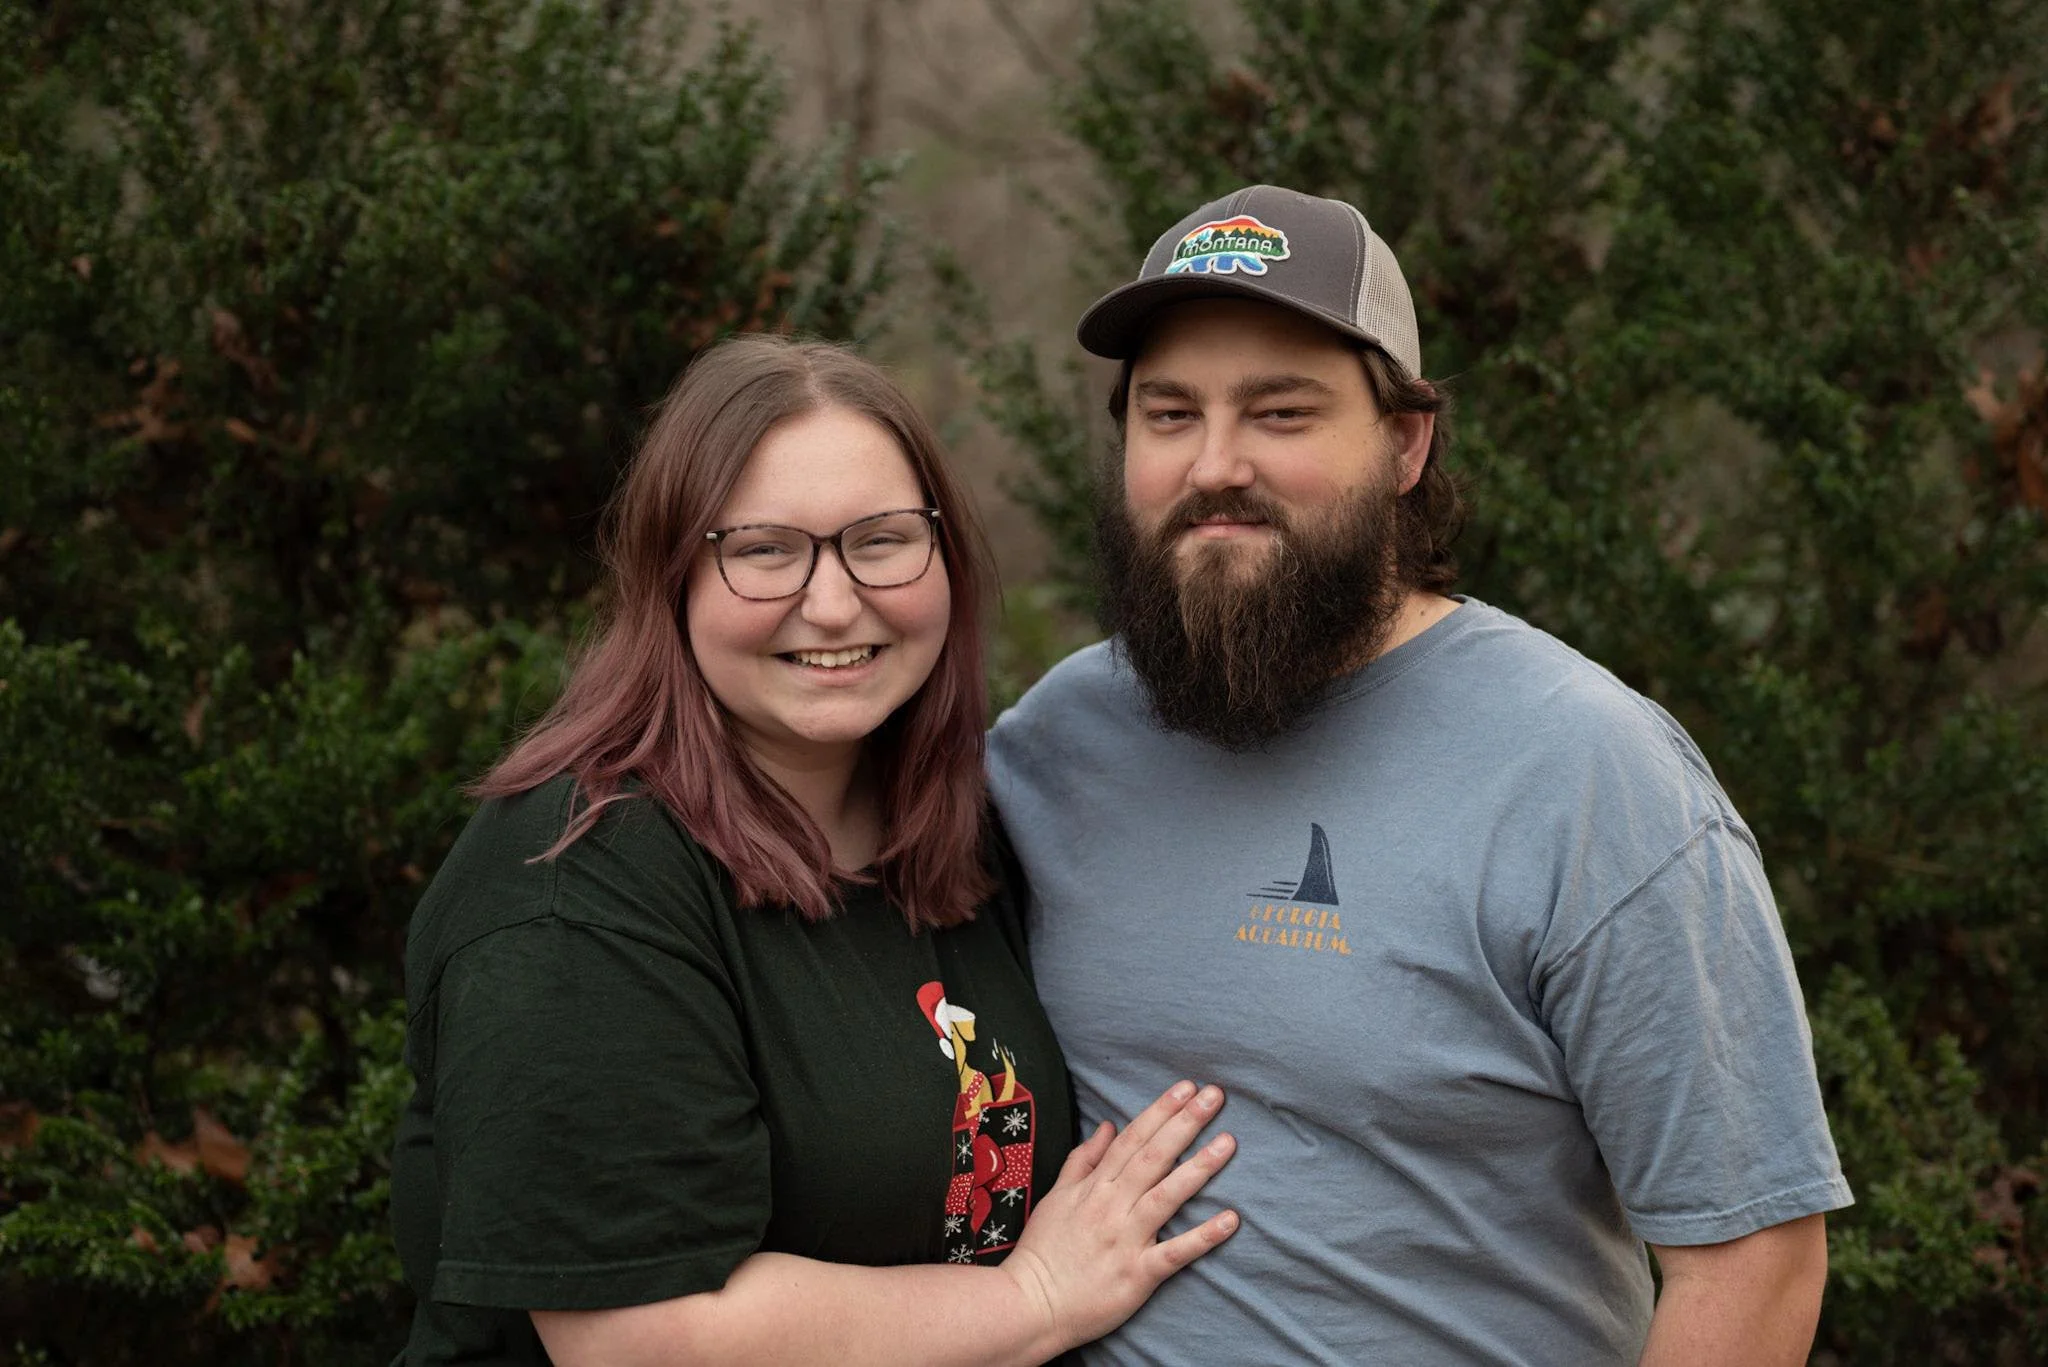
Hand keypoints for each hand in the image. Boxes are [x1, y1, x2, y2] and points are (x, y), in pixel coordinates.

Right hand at [999, 1081, 1238, 1353]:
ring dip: (1199, 1168)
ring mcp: (1126, 1239)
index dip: (1160, 1111)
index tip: (1186, 1087)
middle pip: (1153, 1157)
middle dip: (1184, 1124)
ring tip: (1228, 1143)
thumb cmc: (1042, 1251)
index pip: (1131, 1139)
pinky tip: (1231, 1219)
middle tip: (1214, 1096)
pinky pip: (1175, 1253)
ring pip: (1167, 1196)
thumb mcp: (1056, 1196)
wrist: (1030, 1305)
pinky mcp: (1138, 1274)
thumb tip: (1107, 1126)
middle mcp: (1111, 1206)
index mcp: (1093, 1187)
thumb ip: (1083, 1160)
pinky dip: (1203, 1237)